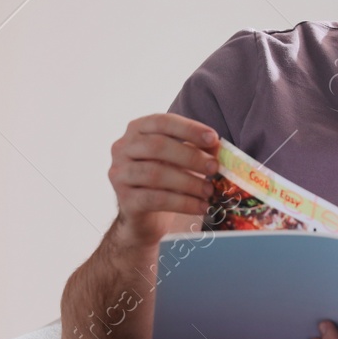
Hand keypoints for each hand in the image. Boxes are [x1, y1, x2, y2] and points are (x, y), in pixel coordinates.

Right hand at [107, 114, 220, 252]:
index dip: (189, 129)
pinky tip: (201, 206)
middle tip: (214, 167)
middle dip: (190, 156)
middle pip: (157, 147)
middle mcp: (122, 149)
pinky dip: (183, 203)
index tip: (213, 139)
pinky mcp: (125, 200)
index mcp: (136, 130)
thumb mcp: (178, 159)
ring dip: (188, 182)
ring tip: (209, 190)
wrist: (144, 216)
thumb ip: (194, 148)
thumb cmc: (164, 180)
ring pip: (155, 174)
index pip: (162, 122)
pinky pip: (156, 199)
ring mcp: (120, 174)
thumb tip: (217, 147)